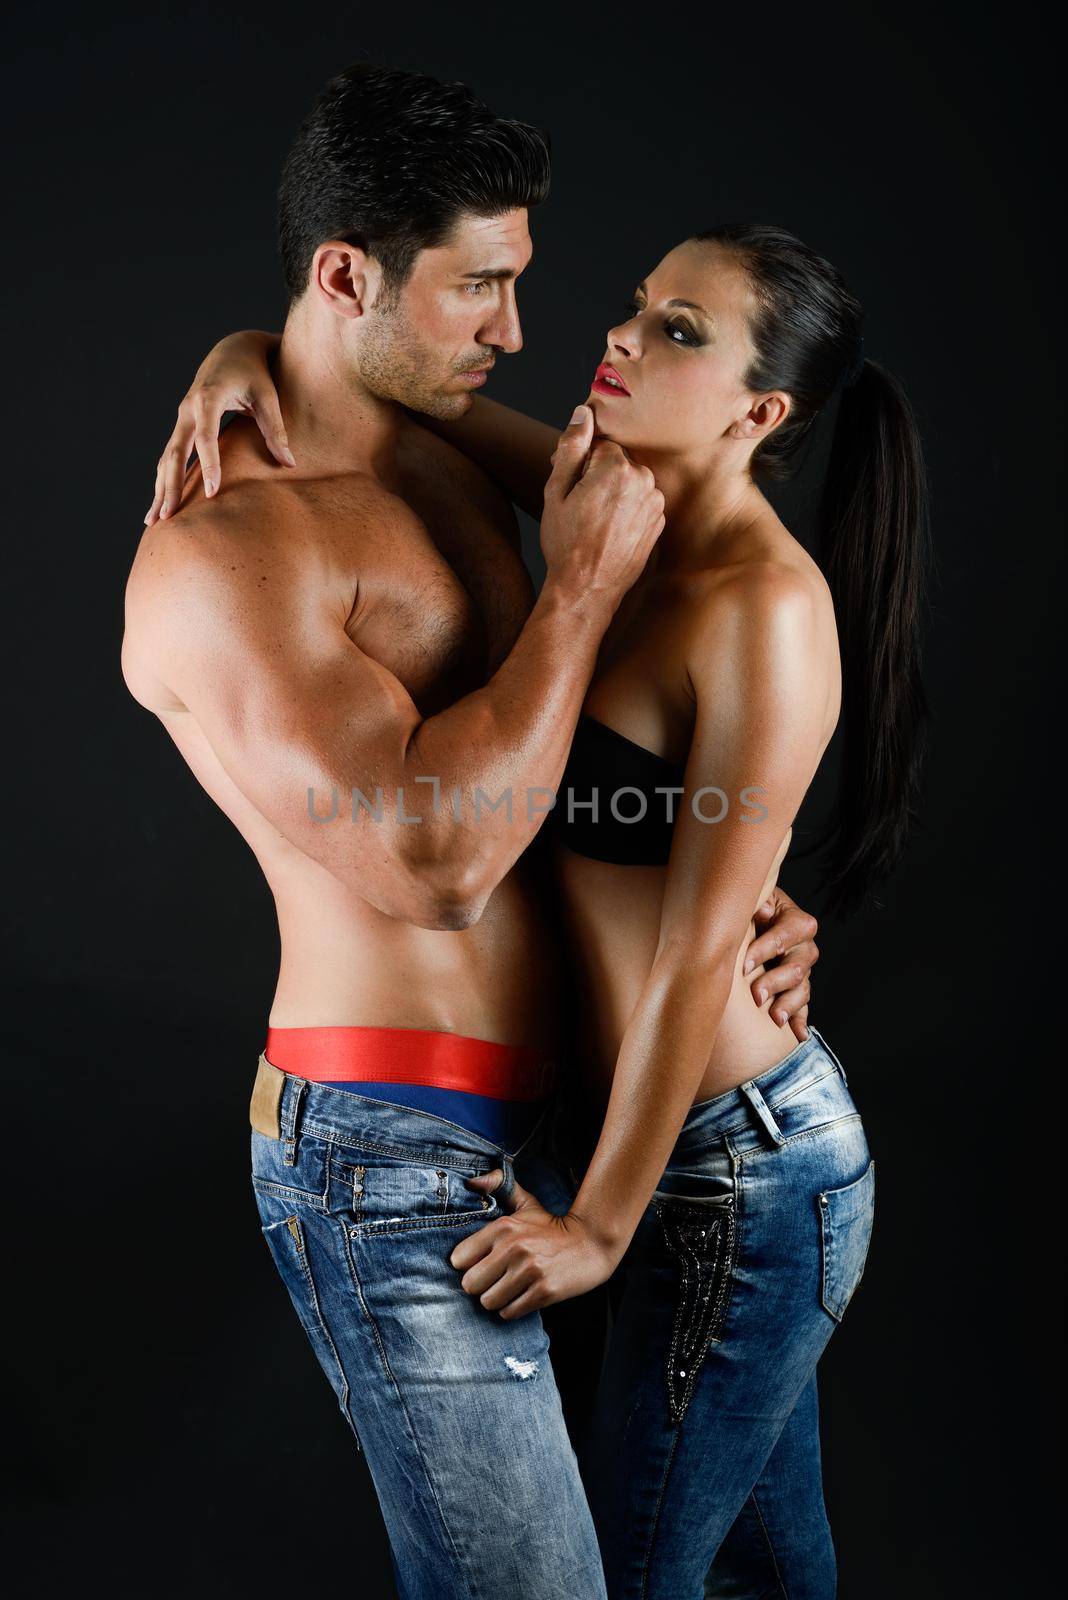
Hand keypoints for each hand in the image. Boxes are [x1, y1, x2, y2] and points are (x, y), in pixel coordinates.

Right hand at [144, 330, 289, 524]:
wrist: (234, 349)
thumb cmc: (255, 373)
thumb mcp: (268, 396)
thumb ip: (276, 429)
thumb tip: (289, 463)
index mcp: (207, 398)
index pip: (205, 437)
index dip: (209, 466)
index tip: (212, 493)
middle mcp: (187, 409)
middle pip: (175, 452)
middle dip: (171, 485)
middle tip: (169, 516)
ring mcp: (182, 418)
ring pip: (166, 458)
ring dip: (161, 488)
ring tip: (155, 520)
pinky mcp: (183, 425)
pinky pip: (170, 456)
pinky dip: (164, 480)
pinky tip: (162, 503)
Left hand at [448, 1168, 620, 1318]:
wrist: (592, 1243)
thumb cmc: (552, 1227)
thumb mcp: (527, 1204)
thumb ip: (499, 1187)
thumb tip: (472, 1182)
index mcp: (503, 1227)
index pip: (459, 1258)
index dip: (468, 1265)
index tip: (481, 1264)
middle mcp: (513, 1248)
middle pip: (470, 1285)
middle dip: (481, 1286)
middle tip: (494, 1281)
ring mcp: (529, 1271)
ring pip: (488, 1302)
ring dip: (497, 1300)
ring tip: (510, 1289)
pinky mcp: (543, 1292)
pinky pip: (509, 1313)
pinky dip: (513, 1309)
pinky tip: (524, 1296)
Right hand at [539, 405, 664, 610]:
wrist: (587, 589)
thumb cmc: (566, 543)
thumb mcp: (556, 492)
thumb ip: (572, 447)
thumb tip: (583, 412)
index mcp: (617, 468)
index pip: (601, 445)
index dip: (582, 463)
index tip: (572, 486)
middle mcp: (644, 480)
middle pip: (618, 462)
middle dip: (600, 475)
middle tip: (579, 505)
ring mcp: (655, 503)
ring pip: (631, 482)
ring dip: (614, 493)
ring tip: (594, 521)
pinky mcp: (659, 522)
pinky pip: (641, 502)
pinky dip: (627, 510)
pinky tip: (609, 531)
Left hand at [743, 886, 818, 1041]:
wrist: (747, 927)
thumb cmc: (746, 912)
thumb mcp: (751, 903)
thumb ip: (757, 905)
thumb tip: (762, 912)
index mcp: (795, 920)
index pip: (789, 932)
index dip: (767, 948)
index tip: (745, 964)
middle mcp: (804, 945)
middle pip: (798, 965)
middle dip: (776, 981)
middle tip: (756, 995)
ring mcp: (803, 969)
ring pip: (803, 988)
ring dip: (789, 1004)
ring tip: (775, 1017)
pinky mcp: (798, 989)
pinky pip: (804, 1007)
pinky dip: (800, 1021)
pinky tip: (798, 1034)